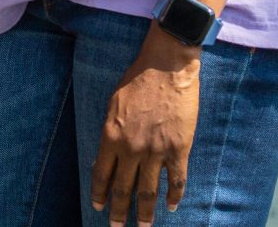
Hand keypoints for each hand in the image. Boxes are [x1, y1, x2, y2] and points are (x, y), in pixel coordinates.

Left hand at [91, 27, 201, 225]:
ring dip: (145, 212)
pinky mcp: (179, 149)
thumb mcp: (113, 104)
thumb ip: (111, 132)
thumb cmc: (136, 81)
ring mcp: (156, 151)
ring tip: (143, 226)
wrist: (166, 68)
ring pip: (149, 191)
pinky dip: (174, 197)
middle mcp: (131, 148)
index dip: (99, 194)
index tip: (98, 208)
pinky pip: (176, 180)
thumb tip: (108, 154)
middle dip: (119, 211)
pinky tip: (170, 207)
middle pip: (124, 189)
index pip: (102, 174)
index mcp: (111, 136)